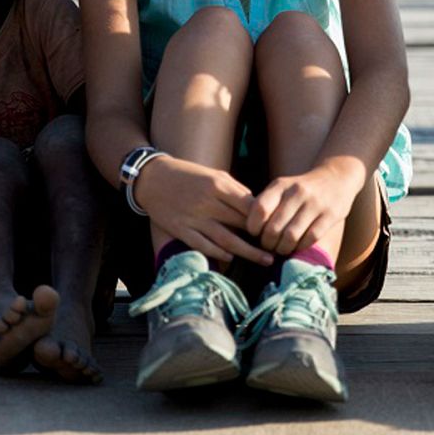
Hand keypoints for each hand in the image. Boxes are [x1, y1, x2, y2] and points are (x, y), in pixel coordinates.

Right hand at [132, 155, 272, 265]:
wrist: (152, 178)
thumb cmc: (188, 175)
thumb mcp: (214, 174)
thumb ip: (235, 191)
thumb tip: (256, 208)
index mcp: (218, 185)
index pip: (250, 206)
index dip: (266, 219)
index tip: (278, 227)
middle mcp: (207, 203)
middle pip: (241, 224)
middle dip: (262, 237)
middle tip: (280, 247)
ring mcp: (194, 219)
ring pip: (227, 240)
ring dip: (249, 252)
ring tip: (267, 260)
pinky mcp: (181, 230)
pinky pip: (205, 246)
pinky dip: (220, 254)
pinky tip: (233, 259)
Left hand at [246, 162, 361, 255]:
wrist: (336, 177)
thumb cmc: (301, 188)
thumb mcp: (282, 188)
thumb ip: (267, 204)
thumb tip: (248, 230)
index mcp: (280, 185)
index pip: (259, 209)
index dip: (253, 227)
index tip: (255, 233)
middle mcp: (297, 192)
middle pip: (274, 228)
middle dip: (267, 243)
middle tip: (268, 246)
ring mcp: (315, 204)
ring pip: (291, 236)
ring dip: (283, 248)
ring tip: (281, 249)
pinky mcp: (330, 215)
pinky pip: (310, 238)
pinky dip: (300, 247)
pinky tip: (297, 246)